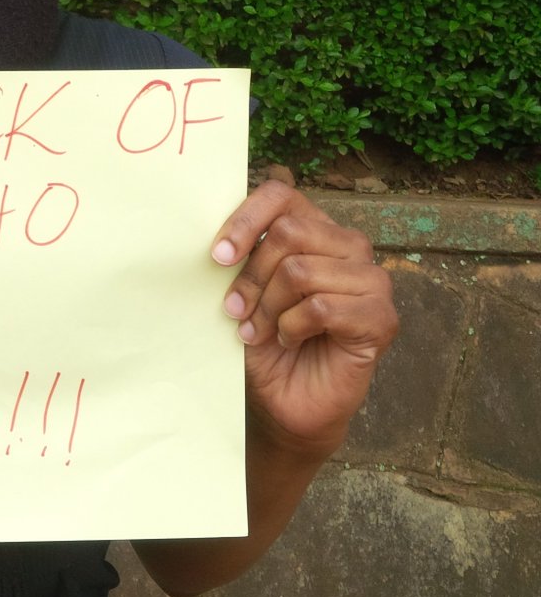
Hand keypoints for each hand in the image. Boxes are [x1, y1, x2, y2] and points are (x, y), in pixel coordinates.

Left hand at [211, 180, 397, 457]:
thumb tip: (215, 235)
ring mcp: (371, 280)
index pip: (281, 195)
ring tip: (259, 330)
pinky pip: (321, 306)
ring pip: (301, 271)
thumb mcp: (241, 289)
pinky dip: (292, 327)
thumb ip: (239, 255)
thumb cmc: (262, 339)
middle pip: (288, 233)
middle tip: (235, 310)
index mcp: (313, 228)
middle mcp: (347, 246)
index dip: (245, 220)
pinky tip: (289, 340)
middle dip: (251, 276)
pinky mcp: (381, 317)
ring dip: (268, 308)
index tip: (217, 257)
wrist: (282, 400)